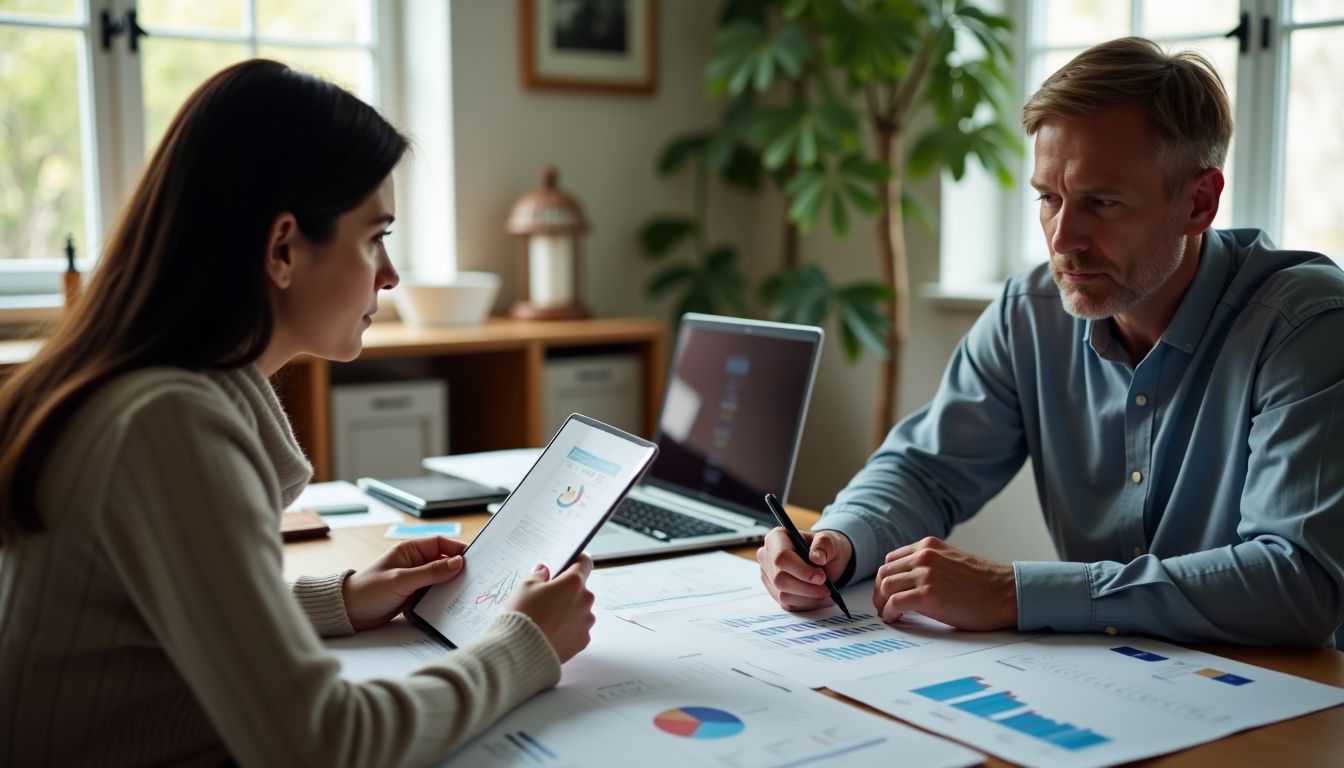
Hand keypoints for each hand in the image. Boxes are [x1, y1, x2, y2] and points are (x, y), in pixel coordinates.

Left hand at [343, 536, 466, 630]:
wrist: (348, 613)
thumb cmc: (368, 591)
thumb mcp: (402, 580)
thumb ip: (431, 572)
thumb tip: (458, 562)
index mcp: (410, 550)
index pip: (441, 544)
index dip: (458, 549)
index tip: (475, 559)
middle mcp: (414, 563)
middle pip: (444, 562)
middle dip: (458, 570)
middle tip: (475, 579)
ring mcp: (414, 580)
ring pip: (440, 580)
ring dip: (450, 587)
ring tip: (465, 594)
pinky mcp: (413, 596)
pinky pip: (433, 594)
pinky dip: (441, 599)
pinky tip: (450, 605)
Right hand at [506, 554, 595, 663]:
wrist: (521, 651)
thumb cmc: (523, 614)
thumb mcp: (525, 586)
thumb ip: (539, 575)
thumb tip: (545, 571)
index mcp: (573, 583)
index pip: (584, 564)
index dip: (576, 561)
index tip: (570, 563)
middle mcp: (585, 601)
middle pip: (579, 590)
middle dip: (566, 591)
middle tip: (546, 598)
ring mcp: (585, 622)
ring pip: (579, 610)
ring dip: (568, 611)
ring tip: (546, 619)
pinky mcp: (582, 641)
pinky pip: (577, 629)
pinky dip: (568, 629)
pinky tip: (551, 632)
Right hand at [757, 528, 852, 611]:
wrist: (825, 562)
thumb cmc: (824, 548)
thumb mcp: (830, 540)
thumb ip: (824, 544)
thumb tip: (817, 558)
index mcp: (777, 538)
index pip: (781, 557)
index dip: (801, 570)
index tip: (821, 577)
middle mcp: (767, 557)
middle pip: (780, 579)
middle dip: (807, 587)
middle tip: (827, 587)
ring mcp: (769, 576)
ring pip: (784, 595)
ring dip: (809, 597)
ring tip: (826, 592)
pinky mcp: (775, 593)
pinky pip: (789, 604)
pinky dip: (808, 603)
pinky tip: (819, 597)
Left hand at [872, 536, 1016, 630]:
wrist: (1006, 593)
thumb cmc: (984, 583)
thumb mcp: (952, 561)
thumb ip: (930, 564)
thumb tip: (908, 581)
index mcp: (929, 546)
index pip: (891, 559)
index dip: (886, 578)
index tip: (887, 592)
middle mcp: (924, 556)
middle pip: (884, 573)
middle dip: (880, 592)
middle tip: (883, 606)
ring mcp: (926, 575)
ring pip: (885, 587)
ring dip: (882, 603)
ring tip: (889, 613)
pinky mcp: (928, 595)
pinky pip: (894, 604)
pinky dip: (889, 613)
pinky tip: (895, 619)